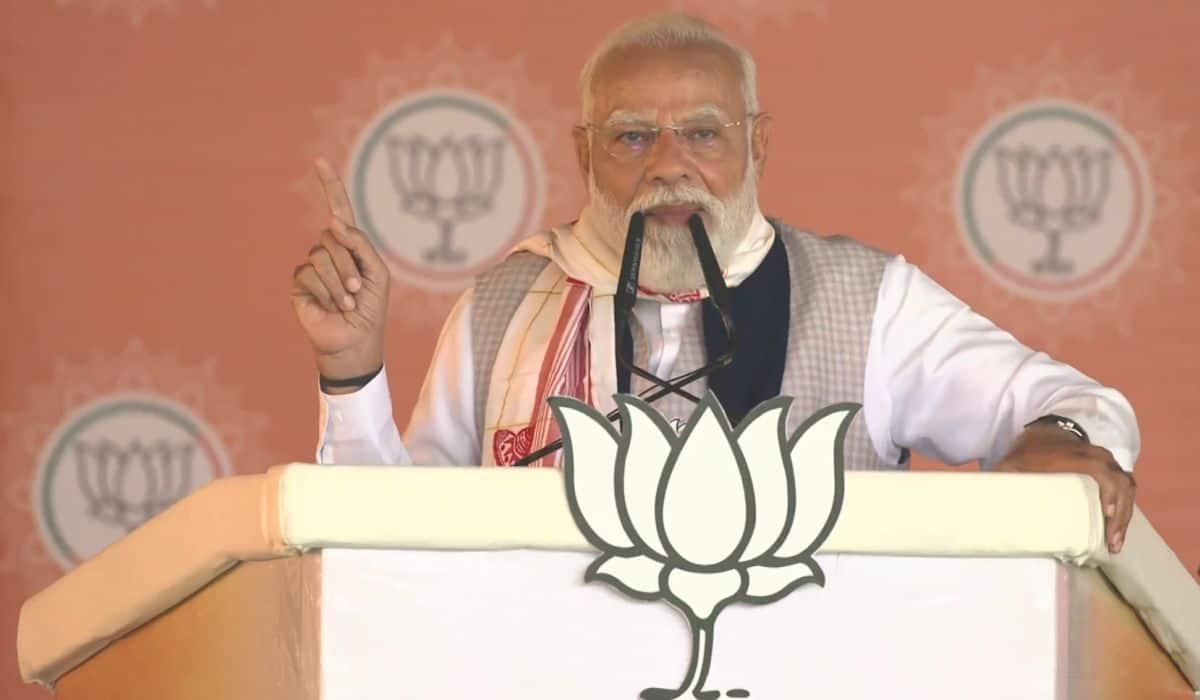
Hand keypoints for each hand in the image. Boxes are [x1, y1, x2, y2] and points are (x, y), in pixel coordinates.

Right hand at [291, 158, 390, 390]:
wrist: (355, 342)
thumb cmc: (370, 309)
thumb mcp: (378, 274)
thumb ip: (361, 244)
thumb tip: (334, 223)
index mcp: (350, 246)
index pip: (339, 210)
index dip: (330, 186)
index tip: (319, 161)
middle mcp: (329, 251)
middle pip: (333, 236)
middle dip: (349, 265)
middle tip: (357, 290)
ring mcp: (312, 266)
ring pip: (322, 255)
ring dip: (339, 282)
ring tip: (346, 302)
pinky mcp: (299, 282)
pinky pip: (310, 273)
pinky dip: (326, 292)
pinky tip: (331, 306)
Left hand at [995, 424, 1135, 553]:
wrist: (1045, 433)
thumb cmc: (1028, 454)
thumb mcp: (1013, 464)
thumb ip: (1003, 480)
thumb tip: (986, 506)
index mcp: (1072, 455)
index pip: (1099, 469)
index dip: (1107, 490)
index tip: (1106, 513)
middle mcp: (1095, 456)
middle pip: (1119, 482)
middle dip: (1119, 513)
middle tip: (1111, 542)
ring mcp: (1107, 462)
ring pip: (1126, 487)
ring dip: (1125, 515)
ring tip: (1115, 543)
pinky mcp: (1112, 470)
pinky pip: (1126, 488)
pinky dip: (1125, 509)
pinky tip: (1117, 531)